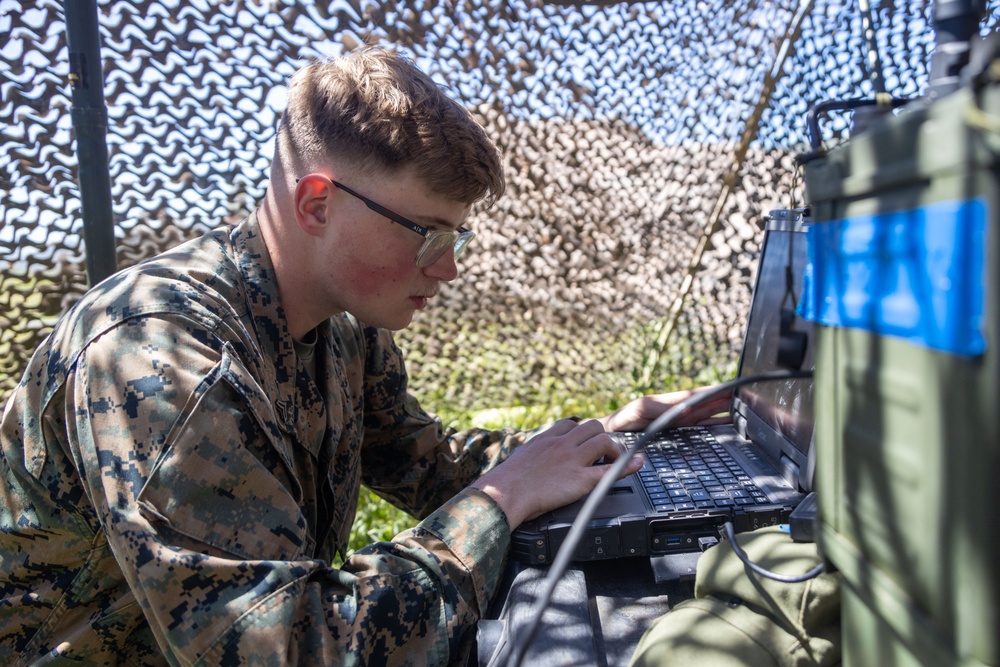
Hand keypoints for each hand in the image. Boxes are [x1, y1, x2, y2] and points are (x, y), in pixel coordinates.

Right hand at [470, 419, 641, 527]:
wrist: (506, 493)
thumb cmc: (507, 481)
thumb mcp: (519, 457)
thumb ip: (530, 453)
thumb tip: (529, 457)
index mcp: (546, 438)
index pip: (571, 424)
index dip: (581, 433)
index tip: (585, 442)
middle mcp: (563, 444)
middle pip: (593, 426)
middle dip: (601, 438)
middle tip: (602, 454)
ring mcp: (573, 460)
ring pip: (604, 440)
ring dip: (614, 450)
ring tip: (613, 461)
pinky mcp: (581, 479)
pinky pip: (610, 469)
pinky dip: (627, 465)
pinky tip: (637, 464)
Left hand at [598, 385, 732, 432]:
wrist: (612, 435)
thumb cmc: (623, 419)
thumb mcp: (639, 409)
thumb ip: (659, 407)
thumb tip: (685, 408)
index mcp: (671, 402)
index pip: (698, 395)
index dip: (716, 391)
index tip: (733, 387)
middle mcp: (679, 410)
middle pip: (707, 404)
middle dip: (726, 399)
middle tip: (747, 398)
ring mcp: (680, 421)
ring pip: (707, 415)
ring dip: (724, 412)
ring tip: (743, 410)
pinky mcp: (678, 433)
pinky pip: (701, 428)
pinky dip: (715, 425)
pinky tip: (726, 425)